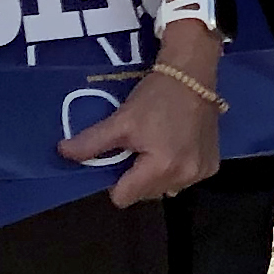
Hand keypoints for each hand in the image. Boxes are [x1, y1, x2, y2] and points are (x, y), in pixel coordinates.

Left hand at [57, 34, 224, 205]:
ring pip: (164, 188)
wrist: (193, 75)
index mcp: (161, 168)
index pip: (123, 198)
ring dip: (156, 174)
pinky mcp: (212, 167)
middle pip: (144, 195)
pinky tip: (176, 145)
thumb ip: (91, 142)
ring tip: (158, 145)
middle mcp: (185, 177)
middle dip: (136, 176)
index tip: (119, 157)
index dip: (115, 180)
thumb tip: (61, 154)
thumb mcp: (121, 120)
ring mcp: (201, 173)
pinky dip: (176, 168)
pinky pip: (183, 179)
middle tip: (138, 146)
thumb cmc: (156, 96)